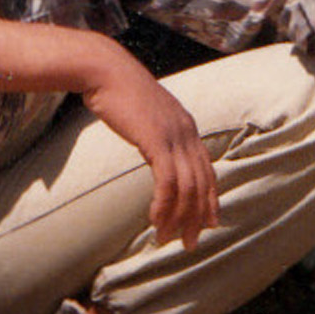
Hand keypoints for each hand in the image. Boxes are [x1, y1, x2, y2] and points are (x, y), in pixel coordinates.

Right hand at [77, 45, 218, 245]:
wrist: (104, 70)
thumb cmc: (117, 91)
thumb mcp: (145, 115)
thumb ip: (155, 132)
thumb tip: (154, 148)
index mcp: (187, 127)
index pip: (207, 170)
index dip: (210, 199)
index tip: (208, 223)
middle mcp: (187, 132)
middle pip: (202, 184)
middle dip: (198, 217)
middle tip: (190, 243)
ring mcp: (174, 136)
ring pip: (187, 187)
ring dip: (178, 218)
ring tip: (167, 239)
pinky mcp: (156, 141)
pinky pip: (167, 182)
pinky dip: (164, 205)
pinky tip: (154, 221)